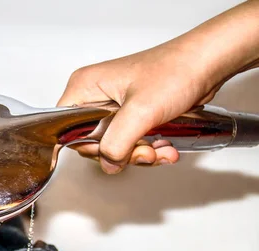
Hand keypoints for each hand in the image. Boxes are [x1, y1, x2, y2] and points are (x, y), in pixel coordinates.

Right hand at [57, 1, 258, 173]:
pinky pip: (131, 142)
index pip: (67, 128)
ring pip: (114, 146)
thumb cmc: (176, 70)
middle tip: (144, 151)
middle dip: (122, 152)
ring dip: (140, 154)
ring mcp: (114, 107)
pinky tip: (165, 147)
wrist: (208, 64)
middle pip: (93, 142)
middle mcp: (96, 96)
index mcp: (85, 87)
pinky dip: (148, 149)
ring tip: (161, 149)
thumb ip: (116, 143)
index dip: (88, 146)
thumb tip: (108, 164)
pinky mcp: (132, 115)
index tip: (112, 149)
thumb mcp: (140, 112)